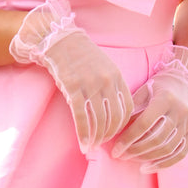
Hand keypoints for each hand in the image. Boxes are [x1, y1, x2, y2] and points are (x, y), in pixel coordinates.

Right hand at [10, 0, 131, 151]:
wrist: (60, 41)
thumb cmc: (83, 57)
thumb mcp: (105, 68)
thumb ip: (113, 87)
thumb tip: (116, 115)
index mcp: (117, 76)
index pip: (127, 109)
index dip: (123, 126)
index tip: (116, 135)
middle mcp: (106, 81)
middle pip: (114, 118)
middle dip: (109, 135)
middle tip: (103, 144)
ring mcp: (89, 85)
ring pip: (98, 120)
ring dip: (96, 138)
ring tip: (92, 146)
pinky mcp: (72, 88)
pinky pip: (80, 117)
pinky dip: (83, 134)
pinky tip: (83, 144)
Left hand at [111, 46, 187, 172]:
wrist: (186, 83)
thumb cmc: (159, 87)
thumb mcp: (144, 89)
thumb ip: (132, 106)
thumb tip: (116, 127)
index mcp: (165, 99)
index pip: (144, 124)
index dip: (128, 138)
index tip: (115, 149)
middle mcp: (179, 113)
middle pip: (156, 139)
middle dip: (136, 150)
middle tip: (121, 156)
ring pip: (167, 148)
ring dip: (147, 158)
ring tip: (132, 160)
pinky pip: (179, 155)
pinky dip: (164, 164)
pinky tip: (148, 168)